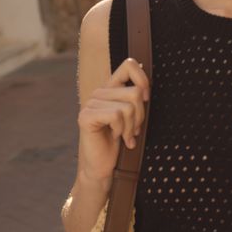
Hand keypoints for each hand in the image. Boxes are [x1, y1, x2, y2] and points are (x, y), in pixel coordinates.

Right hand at [77, 57, 149, 183]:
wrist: (102, 166)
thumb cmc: (119, 143)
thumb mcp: (134, 118)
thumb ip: (137, 101)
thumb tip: (146, 88)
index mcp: (111, 89)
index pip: (129, 65)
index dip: (143, 79)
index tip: (146, 99)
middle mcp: (100, 92)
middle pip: (135, 93)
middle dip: (140, 117)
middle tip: (133, 130)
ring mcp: (91, 103)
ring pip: (128, 107)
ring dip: (131, 127)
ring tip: (124, 136)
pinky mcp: (86, 116)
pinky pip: (116, 115)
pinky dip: (121, 130)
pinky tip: (115, 137)